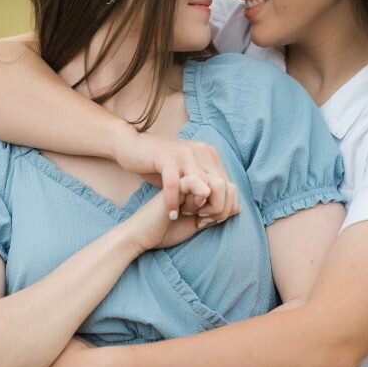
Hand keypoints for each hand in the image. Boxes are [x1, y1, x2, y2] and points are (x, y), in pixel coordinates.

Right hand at [115, 130, 236, 218]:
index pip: (229, 186)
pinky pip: (175, 185)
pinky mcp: (166, 158)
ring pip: (202, 187)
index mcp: (210, 155)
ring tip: (183, 216)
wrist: (131, 145)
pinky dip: (173, 202)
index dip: (223, 206)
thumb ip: (209, 189)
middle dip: (213, 209)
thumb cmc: (160, 166)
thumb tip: (236, 209)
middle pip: (220, 187)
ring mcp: (184, 153)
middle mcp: (201, 151)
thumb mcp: (188, 175)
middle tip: (198, 220)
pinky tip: (170, 214)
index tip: (207, 218)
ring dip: (193, 206)